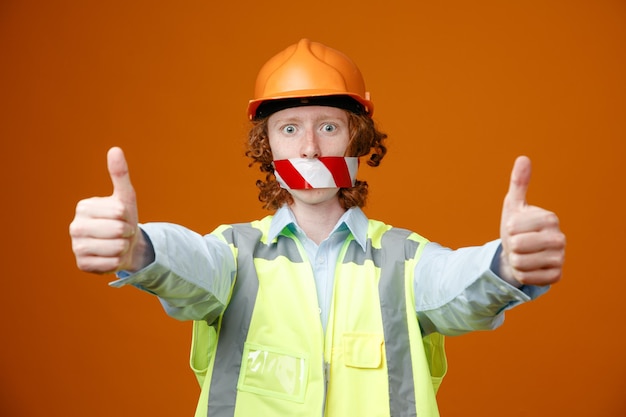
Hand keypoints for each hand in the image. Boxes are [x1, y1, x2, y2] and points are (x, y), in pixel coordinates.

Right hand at [69, 147, 150, 273]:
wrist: (125, 244)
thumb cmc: (124, 218)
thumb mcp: (125, 197)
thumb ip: (120, 174)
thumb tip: (115, 149)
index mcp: (83, 207)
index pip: (119, 213)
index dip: (128, 217)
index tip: (122, 218)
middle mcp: (75, 226)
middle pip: (117, 231)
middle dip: (127, 233)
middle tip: (121, 232)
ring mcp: (76, 246)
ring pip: (115, 249)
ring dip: (123, 248)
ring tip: (117, 244)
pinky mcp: (81, 264)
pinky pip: (110, 264)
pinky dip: (117, 262)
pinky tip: (111, 256)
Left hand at [499, 156, 565, 286]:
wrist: (519, 253)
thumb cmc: (516, 227)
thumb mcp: (514, 205)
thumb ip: (519, 183)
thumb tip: (523, 158)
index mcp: (550, 218)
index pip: (513, 226)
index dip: (508, 229)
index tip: (516, 228)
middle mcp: (560, 238)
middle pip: (517, 245)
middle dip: (511, 246)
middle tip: (518, 244)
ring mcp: (560, 258)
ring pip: (520, 262)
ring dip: (515, 260)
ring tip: (522, 254)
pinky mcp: (556, 276)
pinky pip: (527, 277)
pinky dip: (521, 274)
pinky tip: (529, 267)